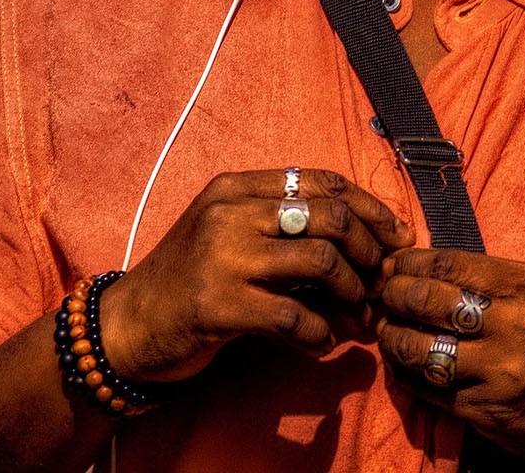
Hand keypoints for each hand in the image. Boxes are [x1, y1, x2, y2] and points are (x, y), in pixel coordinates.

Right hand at [102, 168, 413, 383]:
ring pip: (319, 261)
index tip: (396, 236)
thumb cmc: (189, 279)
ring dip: (351, 293)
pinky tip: (321, 343)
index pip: (323, 181)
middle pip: (329, 215)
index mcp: (237, 187)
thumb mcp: (231, 234)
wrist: (128, 325)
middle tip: (379, 281)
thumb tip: (362, 243)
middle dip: (368, 250)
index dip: (369, 208)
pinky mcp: (218, 305)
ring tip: (355, 314)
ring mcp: (223, 256)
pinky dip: (319, 334)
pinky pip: (292, 316)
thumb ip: (282, 227)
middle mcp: (231, 212)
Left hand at [377, 248, 524, 472]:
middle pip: (431, 302)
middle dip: (393, 296)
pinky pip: (432, 391)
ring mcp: (502, 374)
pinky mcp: (489, 414)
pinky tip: (400, 367)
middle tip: (379, 294)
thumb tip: (429, 267)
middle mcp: (518, 327)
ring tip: (384, 331)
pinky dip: (408, 378)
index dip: (412, 262)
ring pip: (423, 350)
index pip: (452, 264)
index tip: (393, 263)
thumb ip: (496, 281)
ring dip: (393, 339)